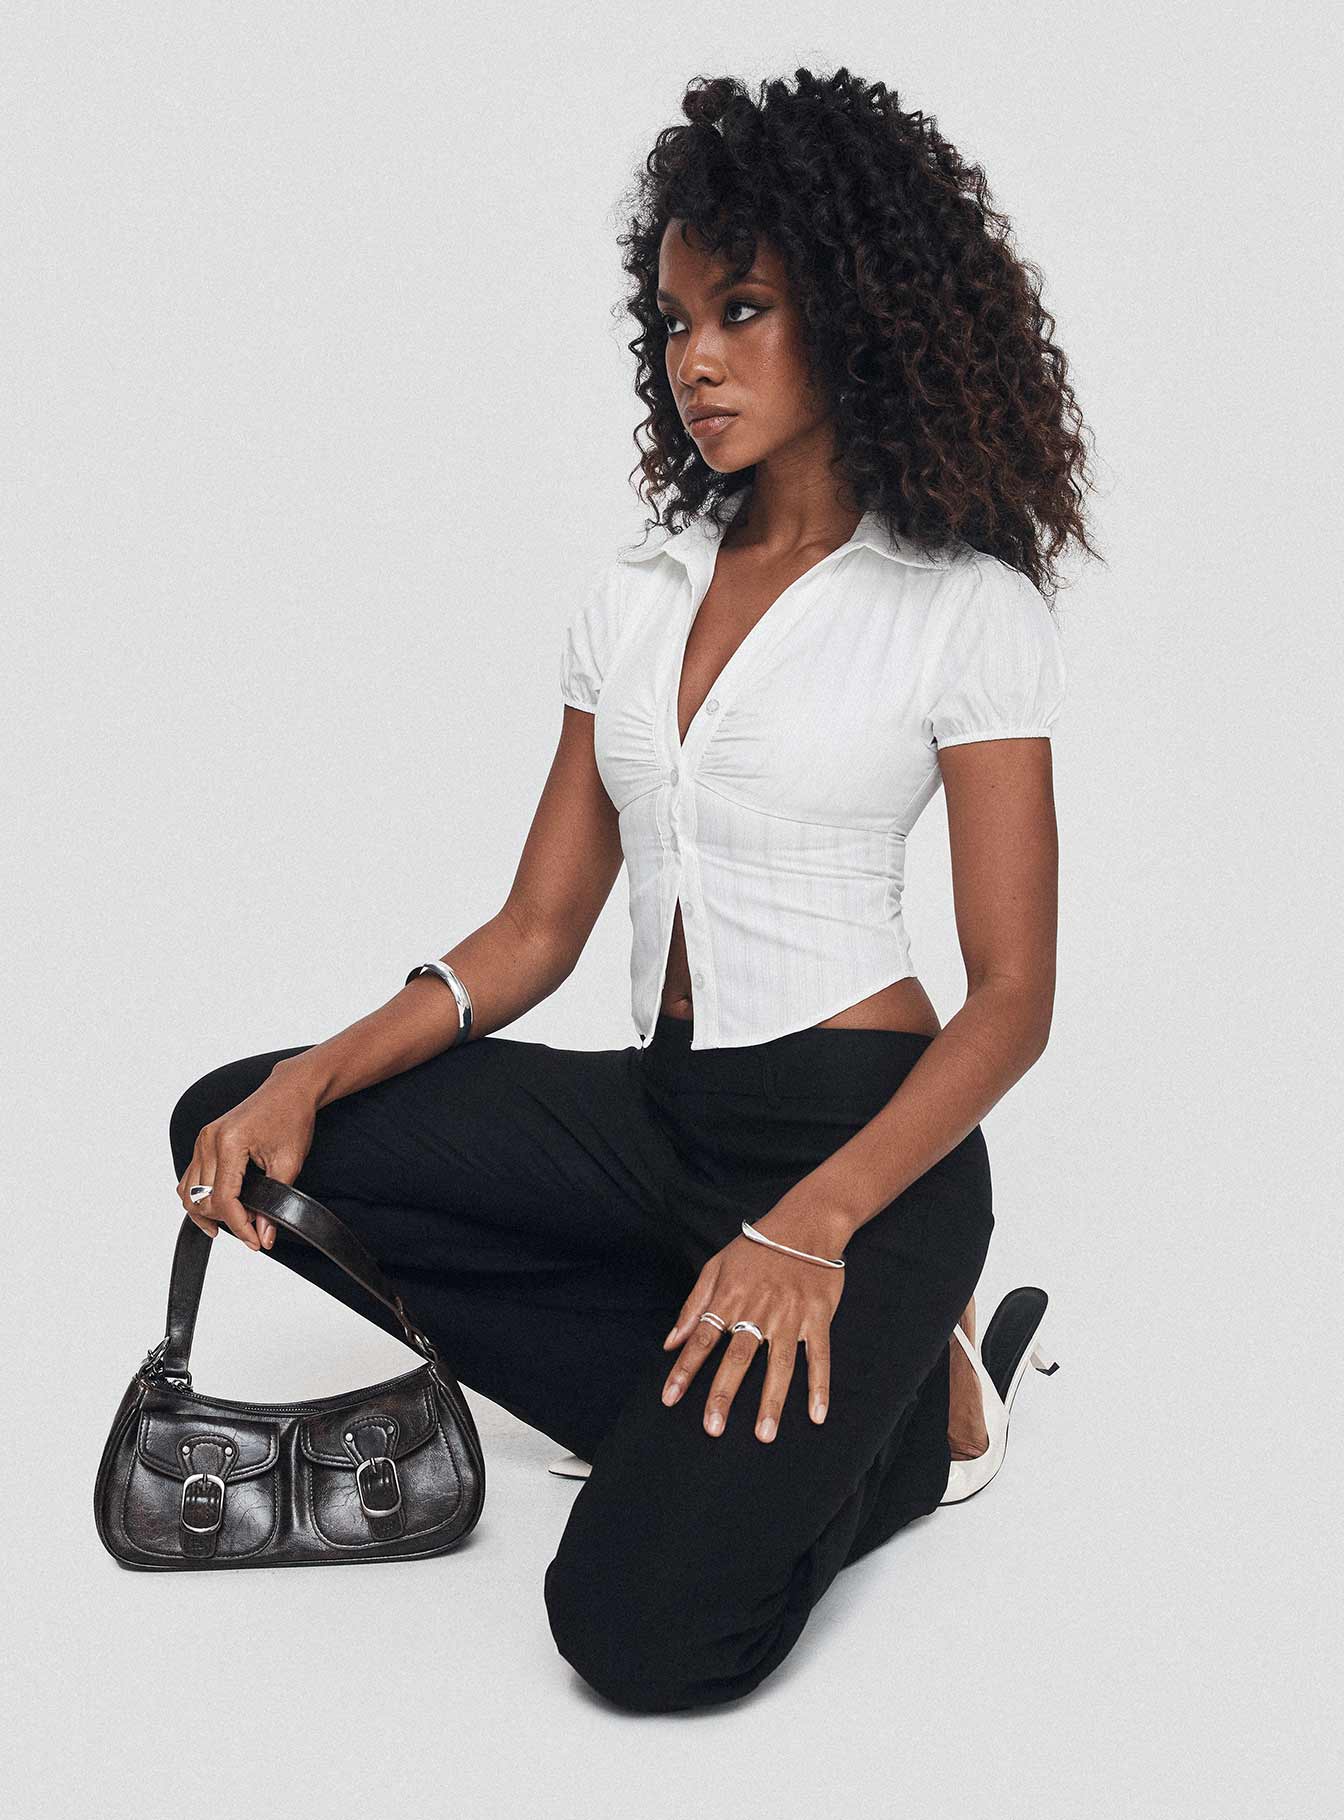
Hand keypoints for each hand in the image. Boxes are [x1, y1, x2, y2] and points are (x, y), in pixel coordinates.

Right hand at [175, 1067, 319, 1249]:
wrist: (290, 1090)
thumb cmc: (292, 1118)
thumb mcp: (289, 1163)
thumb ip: (275, 1203)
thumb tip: (264, 1237)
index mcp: (229, 1143)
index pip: (222, 1200)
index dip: (239, 1227)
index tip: (255, 1242)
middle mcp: (209, 1140)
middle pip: (201, 1199)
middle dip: (226, 1220)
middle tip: (253, 1229)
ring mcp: (203, 1139)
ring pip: (188, 1192)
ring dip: (208, 1212)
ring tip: (236, 1222)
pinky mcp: (204, 1141)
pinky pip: (190, 1178)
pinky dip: (201, 1197)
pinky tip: (220, 1207)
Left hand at [659, 1202, 848, 1442]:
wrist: (806, 1224)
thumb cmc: (756, 1248)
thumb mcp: (716, 1267)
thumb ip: (693, 1306)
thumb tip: (670, 1342)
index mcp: (730, 1297)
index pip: (702, 1338)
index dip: (684, 1369)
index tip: (669, 1398)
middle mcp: (759, 1310)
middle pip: (738, 1357)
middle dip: (724, 1393)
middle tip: (712, 1428)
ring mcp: (791, 1316)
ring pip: (780, 1364)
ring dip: (772, 1401)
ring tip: (764, 1434)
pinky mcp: (818, 1317)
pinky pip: (819, 1356)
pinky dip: (820, 1385)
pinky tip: (817, 1414)